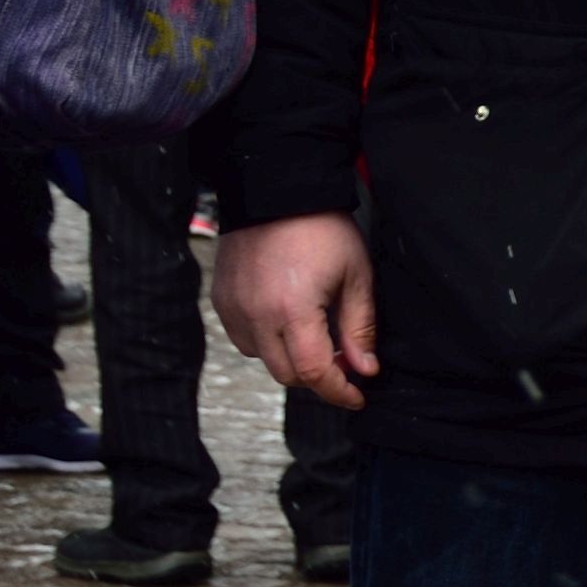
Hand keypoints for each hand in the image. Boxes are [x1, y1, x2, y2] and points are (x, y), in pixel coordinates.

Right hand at [216, 213, 379, 410]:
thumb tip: (365, 368)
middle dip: (318, 376)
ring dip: (291, 359)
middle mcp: (256, 315)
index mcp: (292, 310)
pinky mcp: (221, 300)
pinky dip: (267, 341)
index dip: (338, 391)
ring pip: (263, 359)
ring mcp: (233, 309)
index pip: (313, 372)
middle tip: (344, 362)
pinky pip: (244, 339)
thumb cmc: (322, 228)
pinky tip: (288, 322)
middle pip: (287, 374)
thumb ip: (359, 327)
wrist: (276, 190)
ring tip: (317, 337)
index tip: (356, 396)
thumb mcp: (356, 275)